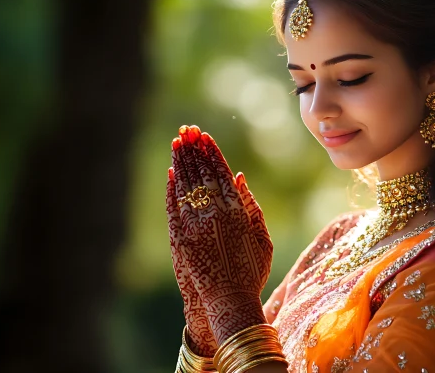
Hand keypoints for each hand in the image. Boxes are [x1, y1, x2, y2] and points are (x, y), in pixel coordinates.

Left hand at [171, 125, 273, 344]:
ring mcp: (194, 225)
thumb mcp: (261, 239)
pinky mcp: (179, 237)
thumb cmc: (250, 272)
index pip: (220, 173)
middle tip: (187, 130)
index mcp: (236, 212)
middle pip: (200, 173)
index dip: (211, 153)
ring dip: (181, 162)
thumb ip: (251, 206)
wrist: (227, 303)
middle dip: (193, 150)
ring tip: (178, 143)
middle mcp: (214, 214)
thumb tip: (239, 177)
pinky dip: (172, 187)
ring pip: (185, 185)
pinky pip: (173, 205)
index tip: (205, 137)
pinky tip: (172, 172)